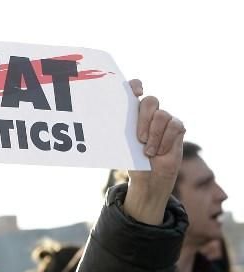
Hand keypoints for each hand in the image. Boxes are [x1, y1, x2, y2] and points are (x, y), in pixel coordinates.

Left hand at [123, 79, 184, 224]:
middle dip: (143, 120)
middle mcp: (149, 113)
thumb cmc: (132, 160)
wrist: (148, 177)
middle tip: (139, 139)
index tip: (136, 93)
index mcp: (132, 113)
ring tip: (148, 152)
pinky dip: (165, 141)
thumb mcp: (122, 147)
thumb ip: (119, 133)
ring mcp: (164, 119)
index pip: (134, 89)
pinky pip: (174, 126)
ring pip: (162, 115)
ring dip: (154, 136)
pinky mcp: (177, 128)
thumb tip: (102, 126)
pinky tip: (159, 151)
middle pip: (150, 101)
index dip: (136, 86)